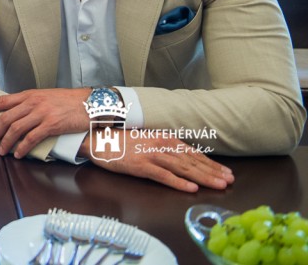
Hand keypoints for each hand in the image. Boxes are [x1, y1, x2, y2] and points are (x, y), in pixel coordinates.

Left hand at [0, 88, 91, 157]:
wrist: (89, 103)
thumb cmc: (68, 101)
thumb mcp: (45, 97)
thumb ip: (30, 103)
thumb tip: (15, 113)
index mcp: (29, 95)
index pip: (2, 100)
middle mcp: (33, 102)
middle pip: (6, 118)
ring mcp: (42, 113)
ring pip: (16, 129)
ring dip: (6, 142)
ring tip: (1, 151)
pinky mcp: (52, 124)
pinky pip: (32, 138)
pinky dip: (22, 147)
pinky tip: (18, 154)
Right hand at [81, 129, 234, 191]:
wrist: (97, 139)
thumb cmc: (121, 141)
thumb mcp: (146, 140)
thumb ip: (164, 147)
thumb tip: (183, 157)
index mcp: (163, 138)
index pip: (192, 153)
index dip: (211, 163)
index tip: (226, 172)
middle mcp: (160, 145)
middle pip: (191, 161)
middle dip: (212, 171)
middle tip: (229, 180)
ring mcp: (151, 155)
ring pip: (182, 168)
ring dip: (202, 177)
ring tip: (218, 185)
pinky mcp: (140, 165)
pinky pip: (163, 175)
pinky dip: (178, 182)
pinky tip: (190, 188)